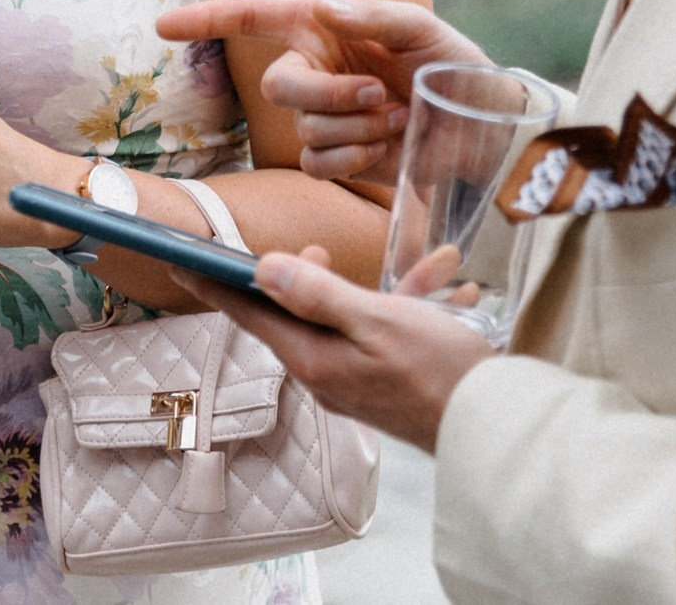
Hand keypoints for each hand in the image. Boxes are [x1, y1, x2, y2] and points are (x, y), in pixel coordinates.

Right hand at [156, 0, 488, 184]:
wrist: (482, 128)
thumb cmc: (456, 66)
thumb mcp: (422, 29)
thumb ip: (372, 14)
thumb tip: (322, 7)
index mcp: (324, 26)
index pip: (253, 17)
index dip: (206, 19)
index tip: (163, 25)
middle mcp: (316, 68)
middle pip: (277, 86)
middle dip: (325, 95)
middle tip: (377, 94)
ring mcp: (324, 114)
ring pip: (301, 128)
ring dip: (353, 128)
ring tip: (396, 118)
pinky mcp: (338, 155)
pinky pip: (317, 162)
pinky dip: (353, 157)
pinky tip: (386, 147)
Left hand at [174, 247, 498, 452]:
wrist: (493, 427)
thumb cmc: (439, 371)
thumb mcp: (377, 320)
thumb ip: (319, 294)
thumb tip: (263, 268)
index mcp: (313, 360)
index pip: (251, 313)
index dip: (217, 282)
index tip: (182, 259)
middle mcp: (325, 375)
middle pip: (295, 313)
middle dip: (309, 274)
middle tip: (323, 248)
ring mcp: (354, 382)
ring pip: (349, 318)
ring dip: (381, 286)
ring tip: (425, 262)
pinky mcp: (383, 383)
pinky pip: (383, 333)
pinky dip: (411, 305)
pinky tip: (450, 287)